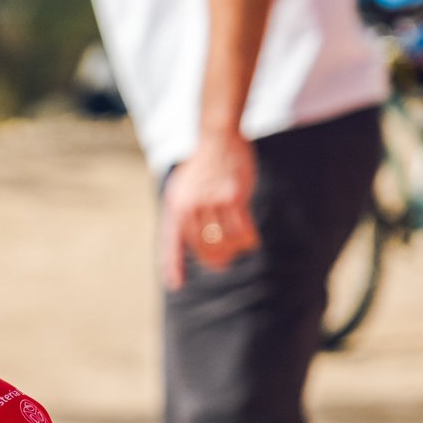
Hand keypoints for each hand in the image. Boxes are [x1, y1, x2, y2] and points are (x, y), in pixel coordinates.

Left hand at [160, 130, 259, 290]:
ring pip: (224, 240)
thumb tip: (196, 245)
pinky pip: (242, 229)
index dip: (172, 264)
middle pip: (202, 246)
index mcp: (175, 206)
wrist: (218, 139)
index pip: (172, 241)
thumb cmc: (201, 168)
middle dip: (213, 260)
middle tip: (222, 265)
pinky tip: (250, 241)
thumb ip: (184, 214)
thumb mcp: (182, 189)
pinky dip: (247, 239)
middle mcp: (191, 206)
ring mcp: (212, 201)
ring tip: (237, 249)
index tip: (174, 284)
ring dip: (233, 249)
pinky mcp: (234, 197)